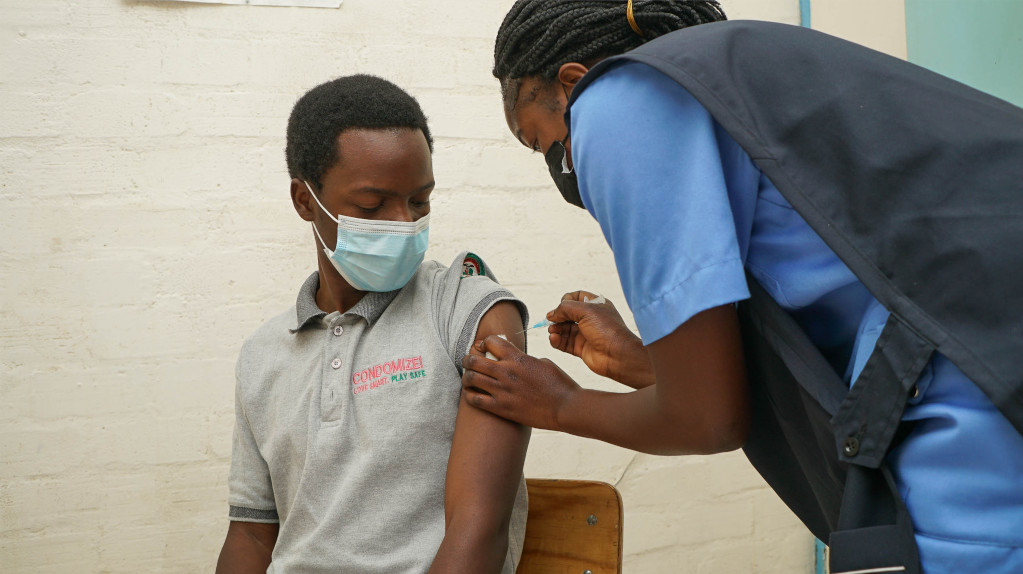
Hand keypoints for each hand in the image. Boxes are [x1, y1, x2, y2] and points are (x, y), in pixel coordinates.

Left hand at [461, 335, 580, 430]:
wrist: (566, 408)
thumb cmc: (559, 384)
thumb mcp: (543, 363)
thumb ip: (525, 359)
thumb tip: (516, 360)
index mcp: (518, 358)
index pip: (490, 341)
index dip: (485, 342)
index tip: (484, 347)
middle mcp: (506, 372)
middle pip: (474, 360)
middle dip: (467, 359)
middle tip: (468, 362)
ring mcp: (502, 391)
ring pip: (471, 378)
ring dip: (467, 376)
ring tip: (469, 379)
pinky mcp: (501, 408)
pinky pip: (475, 400)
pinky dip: (469, 395)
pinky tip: (472, 394)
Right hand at [548, 291, 653, 388]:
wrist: (618, 355)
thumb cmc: (606, 329)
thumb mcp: (586, 311)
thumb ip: (565, 308)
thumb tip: (550, 314)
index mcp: (596, 305)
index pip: (576, 297)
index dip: (566, 300)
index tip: (562, 305)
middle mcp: (591, 319)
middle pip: (568, 314)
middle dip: (558, 317)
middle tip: (551, 321)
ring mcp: (586, 334)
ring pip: (565, 329)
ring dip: (556, 329)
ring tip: (552, 331)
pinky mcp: (581, 348)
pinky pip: (565, 343)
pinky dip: (557, 341)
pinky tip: (553, 338)